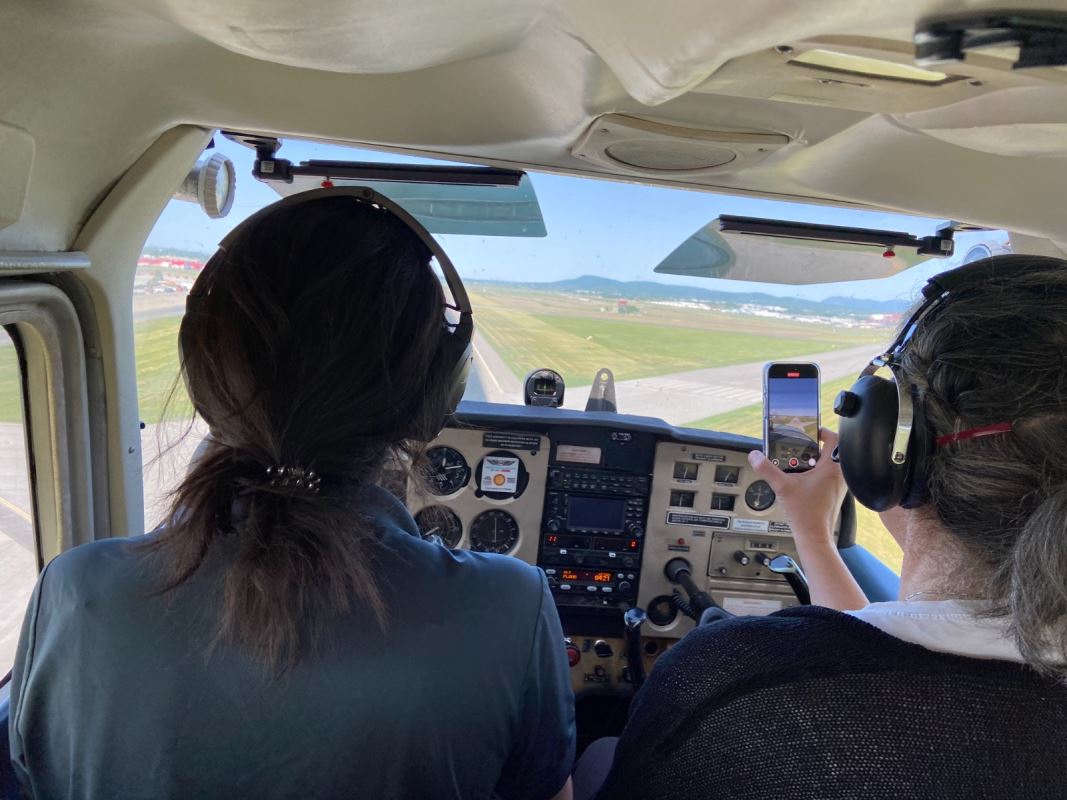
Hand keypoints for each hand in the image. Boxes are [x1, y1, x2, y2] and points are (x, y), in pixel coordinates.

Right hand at [747, 429, 866, 610]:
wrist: (814, 536)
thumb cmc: (806, 514)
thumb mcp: (782, 487)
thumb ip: (767, 469)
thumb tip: (755, 456)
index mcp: (832, 468)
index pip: (834, 439)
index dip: (821, 432)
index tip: (809, 432)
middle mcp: (839, 475)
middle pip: (830, 450)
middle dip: (813, 447)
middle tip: (798, 448)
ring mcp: (838, 485)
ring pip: (829, 464)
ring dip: (814, 461)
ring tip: (798, 464)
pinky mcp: (834, 494)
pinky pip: (828, 476)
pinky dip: (816, 473)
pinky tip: (802, 480)